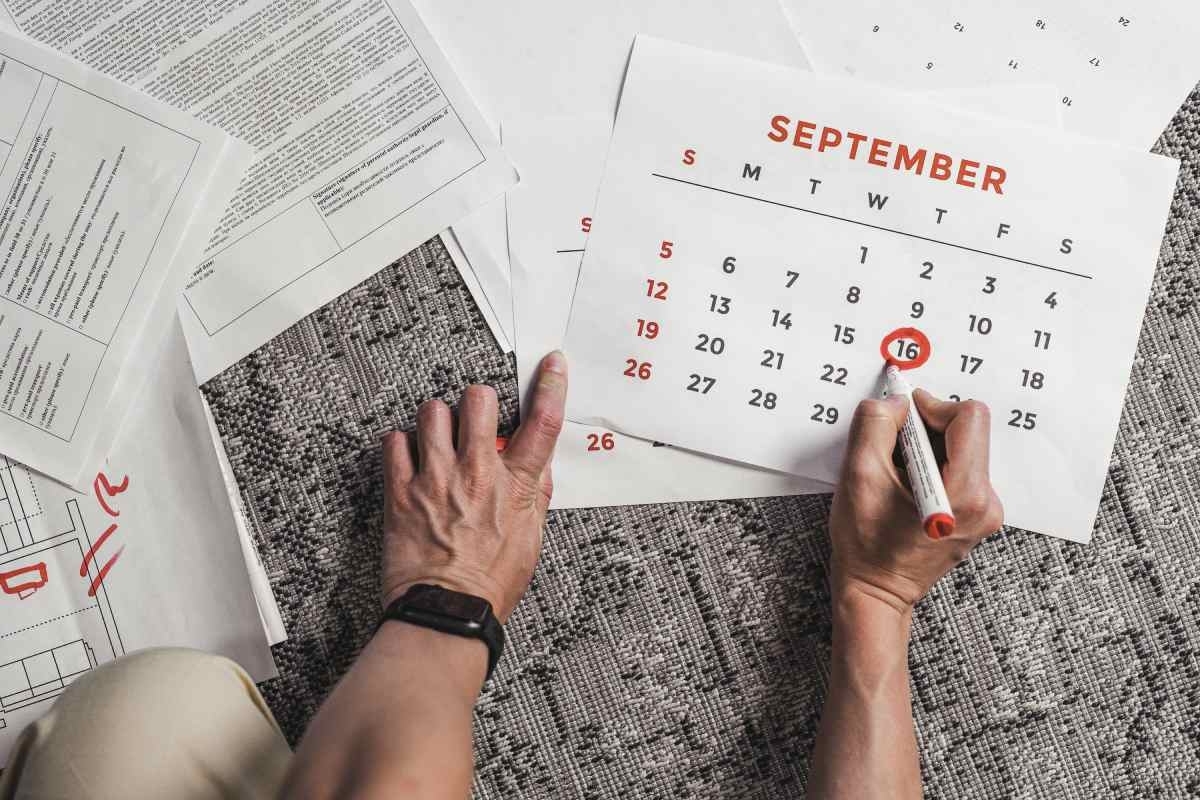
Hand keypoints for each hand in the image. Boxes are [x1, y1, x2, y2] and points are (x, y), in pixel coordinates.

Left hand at [379, 352, 566, 621]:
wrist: (448, 612)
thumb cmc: (489, 585)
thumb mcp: (530, 539)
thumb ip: (535, 497)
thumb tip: (538, 470)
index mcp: (516, 487)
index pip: (543, 423)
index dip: (551, 386)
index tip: (552, 365)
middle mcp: (477, 474)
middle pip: (480, 400)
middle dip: (478, 402)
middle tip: (475, 418)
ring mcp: (436, 479)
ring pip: (433, 412)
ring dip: (437, 421)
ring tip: (438, 440)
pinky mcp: (401, 491)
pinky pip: (395, 442)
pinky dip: (401, 445)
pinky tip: (410, 460)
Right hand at [829, 390, 1003, 613]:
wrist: (876, 591)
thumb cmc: (866, 547)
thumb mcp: (859, 477)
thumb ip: (875, 426)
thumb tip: (895, 402)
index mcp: (965, 494)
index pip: (970, 418)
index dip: (932, 407)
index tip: (903, 417)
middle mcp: (985, 502)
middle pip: (967, 432)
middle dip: (926, 430)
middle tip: (892, 450)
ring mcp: (984, 511)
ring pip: (962, 449)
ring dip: (927, 449)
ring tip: (896, 474)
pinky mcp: (976, 514)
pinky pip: (960, 469)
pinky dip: (932, 465)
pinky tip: (906, 485)